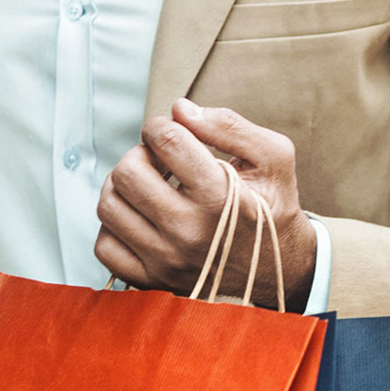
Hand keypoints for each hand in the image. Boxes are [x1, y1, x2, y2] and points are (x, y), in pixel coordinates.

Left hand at [96, 98, 315, 308]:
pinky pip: (106, 246)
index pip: (166, 140)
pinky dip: (115, 227)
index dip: (162, 126)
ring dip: (122, 187)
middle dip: (140, 154)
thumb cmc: (274, 207)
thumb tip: (180, 110)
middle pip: (127, 172)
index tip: (172, 134)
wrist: (283, 270)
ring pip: (109, 206)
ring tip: (148, 186)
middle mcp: (189, 230)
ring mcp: (167, 260)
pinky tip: (140, 218)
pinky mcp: (154, 281)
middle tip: (159, 161)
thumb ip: (230, 126)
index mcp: (220, 196)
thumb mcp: (274, 157)